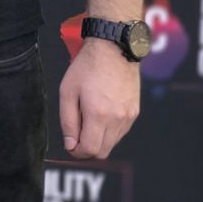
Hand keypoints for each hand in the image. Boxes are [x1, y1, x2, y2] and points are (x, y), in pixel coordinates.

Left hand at [59, 39, 139, 159]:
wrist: (114, 49)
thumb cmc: (87, 68)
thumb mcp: (67, 92)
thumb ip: (68, 122)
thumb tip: (70, 145)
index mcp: (99, 115)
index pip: (90, 150)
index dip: (77, 151)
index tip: (70, 143)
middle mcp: (117, 119)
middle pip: (103, 152)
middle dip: (87, 148)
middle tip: (76, 134)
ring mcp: (129, 116)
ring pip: (112, 143)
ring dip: (99, 139)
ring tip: (88, 118)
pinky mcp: (135, 112)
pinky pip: (121, 132)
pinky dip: (109, 131)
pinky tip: (100, 113)